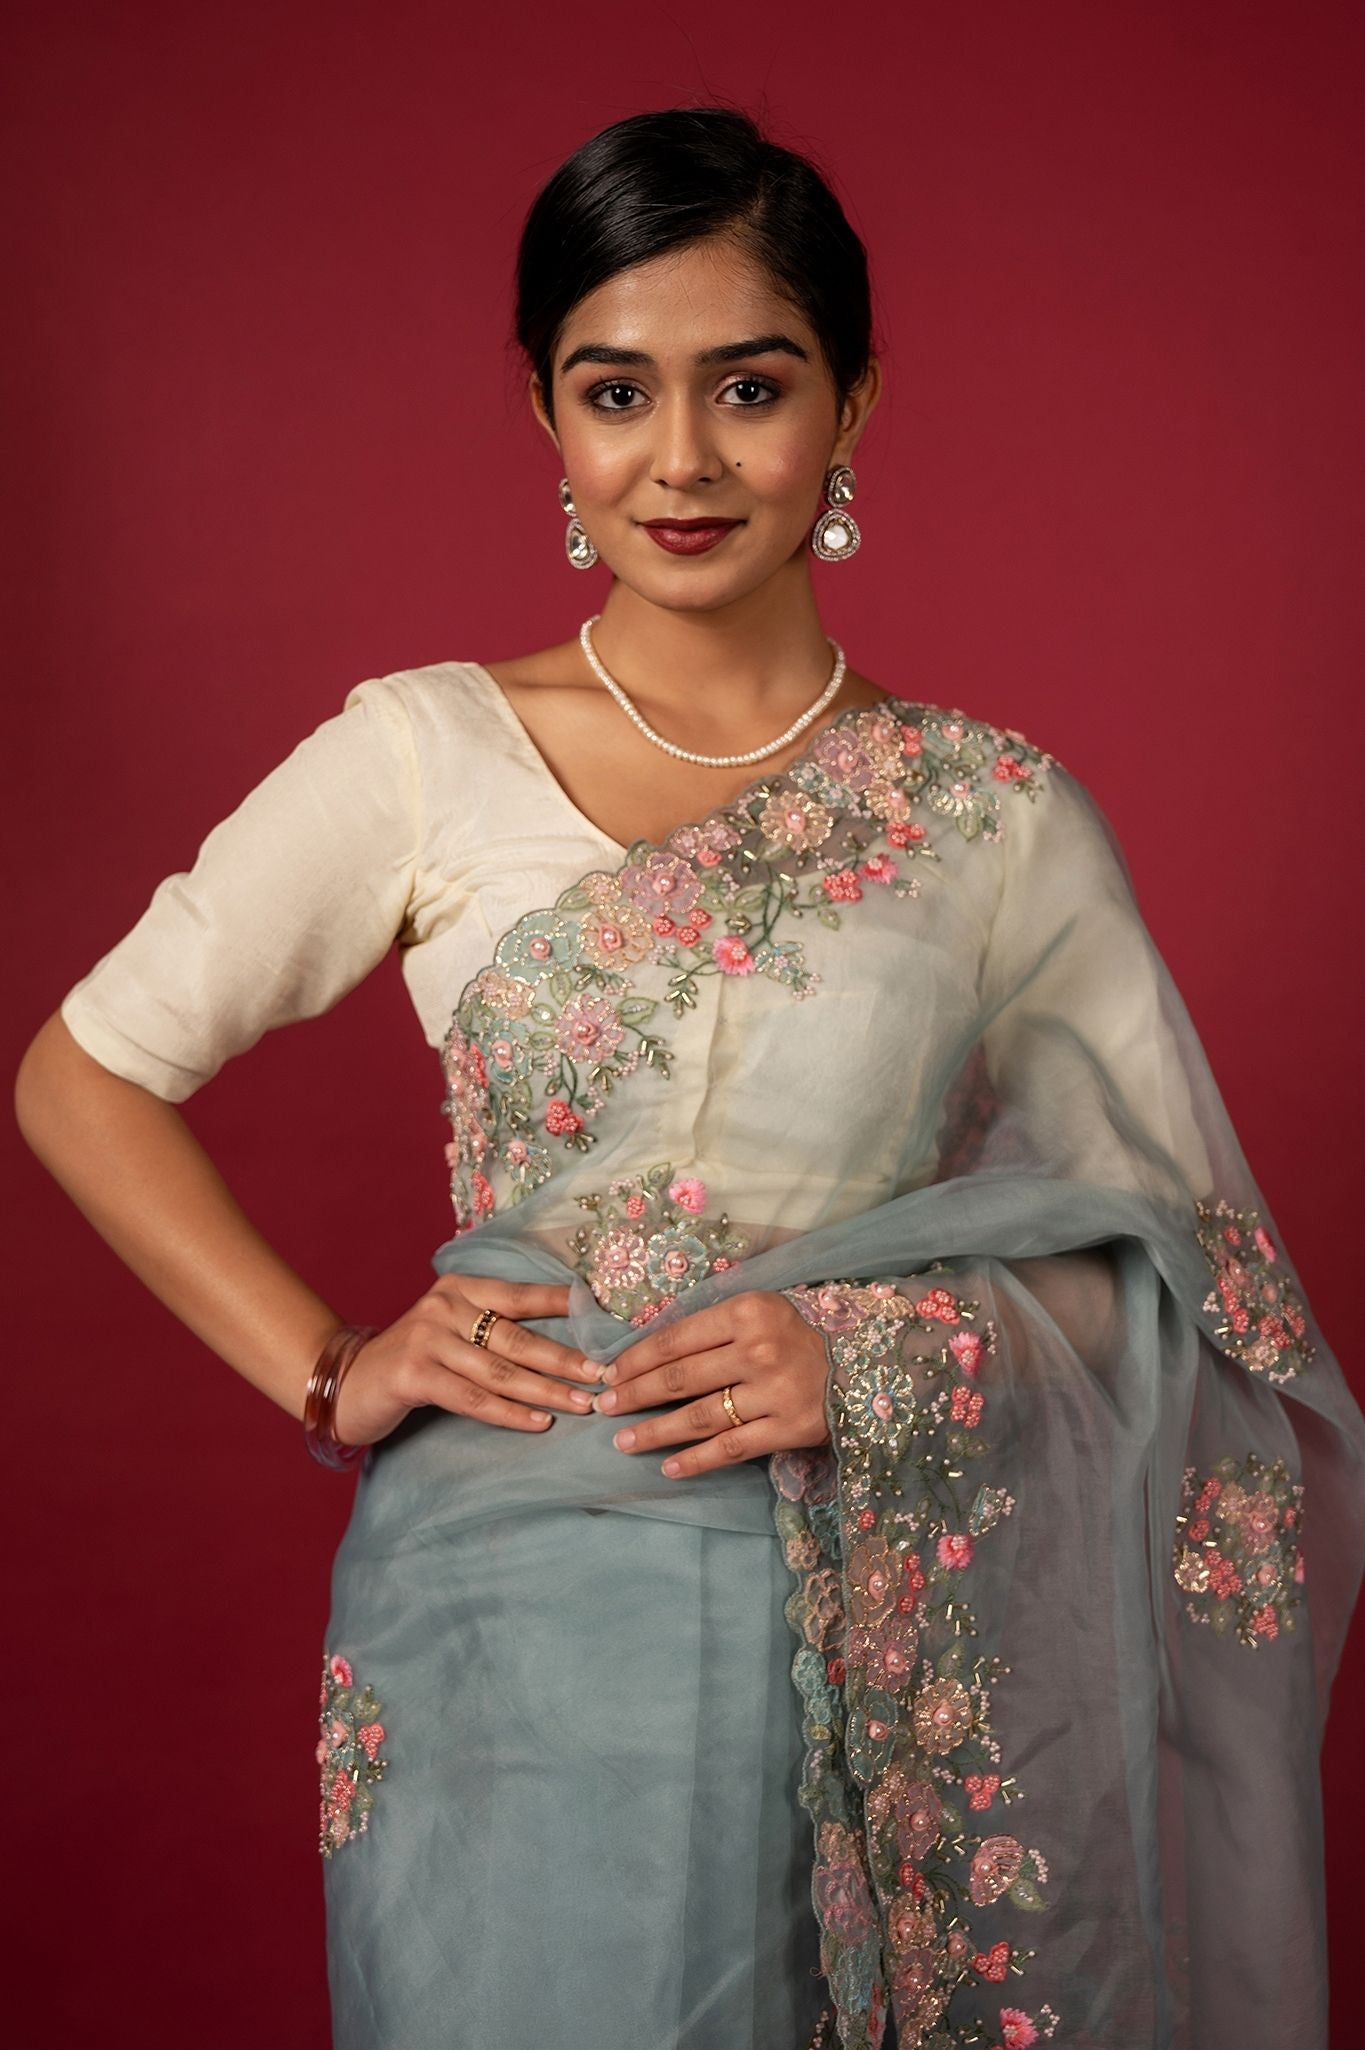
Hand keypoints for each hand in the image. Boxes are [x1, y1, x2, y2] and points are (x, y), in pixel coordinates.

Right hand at [331, 1276, 602, 1447]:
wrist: (345, 1383)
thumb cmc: (411, 1361)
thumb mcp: (449, 1332)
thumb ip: (491, 1330)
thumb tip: (559, 1346)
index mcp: (460, 1288)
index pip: (521, 1295)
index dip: (564, 1306)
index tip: (606, 1320)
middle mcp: (444, 1305)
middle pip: (518, 1336)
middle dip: (565, 1359)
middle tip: (603, 1375)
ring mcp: (426, 1338)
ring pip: (501, 1370)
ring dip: (547, 1391)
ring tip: (582, 1404)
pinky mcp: (413, 1374)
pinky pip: (473, 1397)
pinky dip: (509, 1413)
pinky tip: (539, 1423)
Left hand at [591, 1289, 831, 1477]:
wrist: (865, 1365)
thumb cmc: (799, 1335)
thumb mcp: (759, 1312)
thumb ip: (713, 1327)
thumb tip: (647, 1352)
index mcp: (747, 1312)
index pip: (675, 1338)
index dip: (635, 1359)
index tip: (608, 1373)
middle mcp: (759, 1349)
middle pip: (680, 1378)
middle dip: (634, 1394)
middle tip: (602, 1407)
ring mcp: (775, 1391)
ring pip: (699, 1416)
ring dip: (655, 1431)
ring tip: (624, 1441)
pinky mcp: (789, 1428)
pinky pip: (730, 1448)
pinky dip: (695, 1460)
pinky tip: (668, 1467)